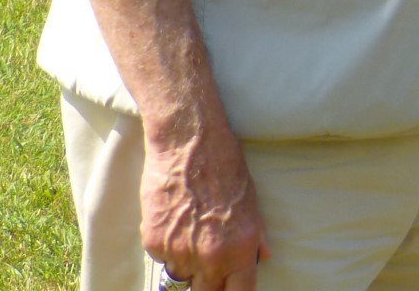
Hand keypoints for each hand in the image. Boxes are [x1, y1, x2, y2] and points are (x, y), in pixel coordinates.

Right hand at [140, 114, 268, 288]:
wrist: (188, 141)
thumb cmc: (225, 164)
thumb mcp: (251, 199)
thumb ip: (255, 235)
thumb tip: (264, 256)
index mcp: (240, 249)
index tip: (228, 289)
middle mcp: (211, 257)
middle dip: (207, 284)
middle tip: (205, 264)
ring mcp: (180, 253)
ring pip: (181, 275)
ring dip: (185, 262)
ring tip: (189, 229)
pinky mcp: (154, 243)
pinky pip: (161, 257)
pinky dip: (166, 245)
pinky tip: (173, 217)